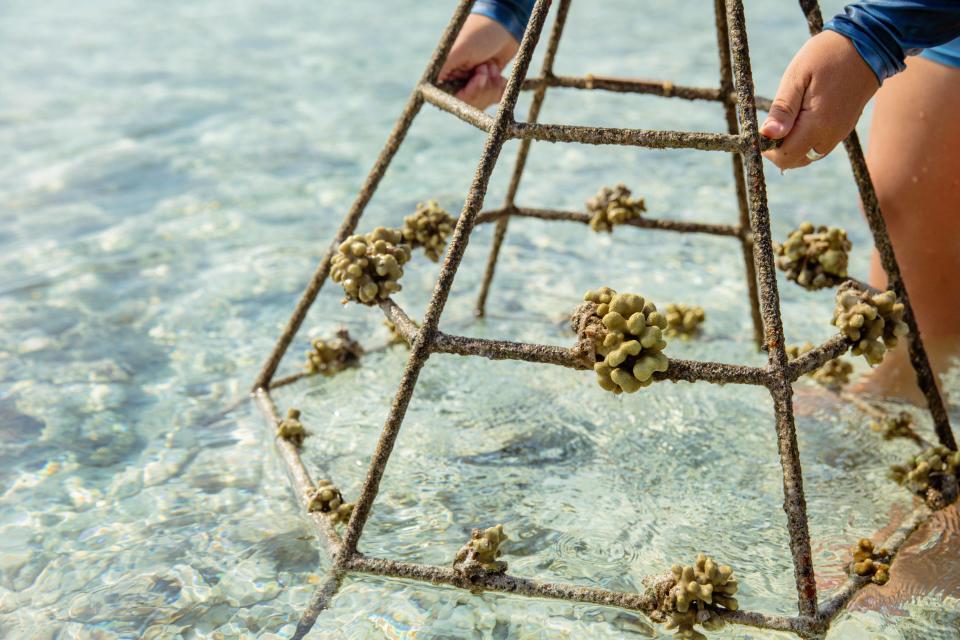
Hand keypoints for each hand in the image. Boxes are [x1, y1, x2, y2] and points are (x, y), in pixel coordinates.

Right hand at [439, 14, 518, 108]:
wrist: (506, 24)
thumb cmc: (480, 33)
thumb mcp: (461, 48)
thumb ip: (444, 67)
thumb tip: (428, 86)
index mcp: (448, 73)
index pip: (452, 98)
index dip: (468, 93)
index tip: (479, 79)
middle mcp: (459, 79)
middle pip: (469, 102)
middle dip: (482, 87)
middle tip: (486, 67)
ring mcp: (474, 82)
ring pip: (483, 101)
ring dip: (492, 84)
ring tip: (492, 65)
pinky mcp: (489, 83)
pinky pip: (495, 97)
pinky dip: (500, 87)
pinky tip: (500, 74)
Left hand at [761, 31, 879, 170]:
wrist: (869, 42)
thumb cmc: (828, 55)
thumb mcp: (797, 77)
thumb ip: (782, 109)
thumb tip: (767, 135)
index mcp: (817, 126)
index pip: (785, 158)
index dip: (769, 149)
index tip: (764, 128)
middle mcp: (831, 136)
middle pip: (795, 160)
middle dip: (780, 147)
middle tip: (778, 118)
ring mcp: (840, 133)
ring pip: (807, 154)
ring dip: (793, 142)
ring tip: (792, 112)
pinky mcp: (844, 128)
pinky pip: (819, 144)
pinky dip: (806, 137)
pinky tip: (804, 113)